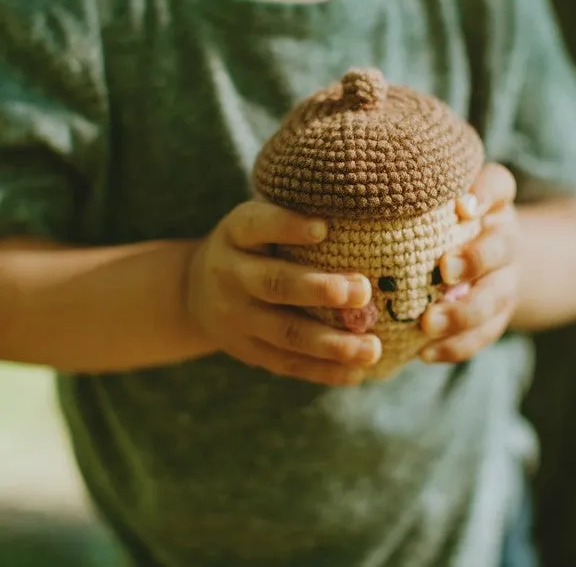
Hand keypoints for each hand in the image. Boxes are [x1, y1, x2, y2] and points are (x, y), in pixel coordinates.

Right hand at [186, 200, 380, 384]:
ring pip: (285, 333)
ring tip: (372, 348)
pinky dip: (323, 370)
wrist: (197, 291)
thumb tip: (359, 210)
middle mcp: (231, 275)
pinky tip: (357, 372)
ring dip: (331, 343)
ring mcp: (236, 318)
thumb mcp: (257, 222)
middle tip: (362, 291)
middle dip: (319, 290)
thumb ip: (292, 217)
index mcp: (236, 234)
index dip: (287, 226)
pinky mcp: (248, 350)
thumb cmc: (251, 246)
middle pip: (275, 284)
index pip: (258, 225)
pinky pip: (287, 363)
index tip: (323, 228)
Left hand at [419, 163, 519, 362]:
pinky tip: (424, 353)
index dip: (483, 193)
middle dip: (475, 260)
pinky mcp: (498, 317)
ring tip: (428, 324)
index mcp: (493, 203)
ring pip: (494, 299)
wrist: (490, 261)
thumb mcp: (436, 201)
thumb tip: (374, 193)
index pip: (498, 186)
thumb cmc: (444, 224)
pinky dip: (456, 346)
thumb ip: (418, 194)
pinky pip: (483, 334)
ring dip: (463, 313)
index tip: (461, 206)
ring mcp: (506, 281)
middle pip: (501, 248)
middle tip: (444, 269)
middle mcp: (506, 240)